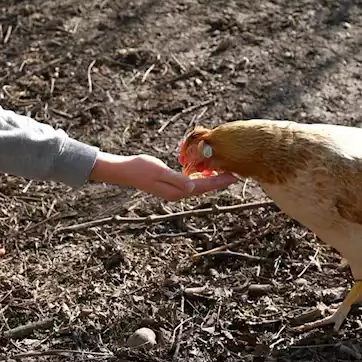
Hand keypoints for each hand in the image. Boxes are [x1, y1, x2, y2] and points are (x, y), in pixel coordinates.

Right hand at [89, 152, 237, 200]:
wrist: (125, 171)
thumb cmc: (141, 168)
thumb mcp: (159, 171)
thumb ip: (177, 179)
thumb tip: (193, 186)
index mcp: (176, 191)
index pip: (203, 187)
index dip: (220, 182)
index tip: (234, 177)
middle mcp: (177, 193)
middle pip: (204, 188)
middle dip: (219, 182)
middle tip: (236, 174)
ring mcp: (173, 190)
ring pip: (198, 186)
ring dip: (212, 180)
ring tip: (225, 173)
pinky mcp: (170, 184)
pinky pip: (190, 182)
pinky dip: (201, 177)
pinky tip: (206, 171)